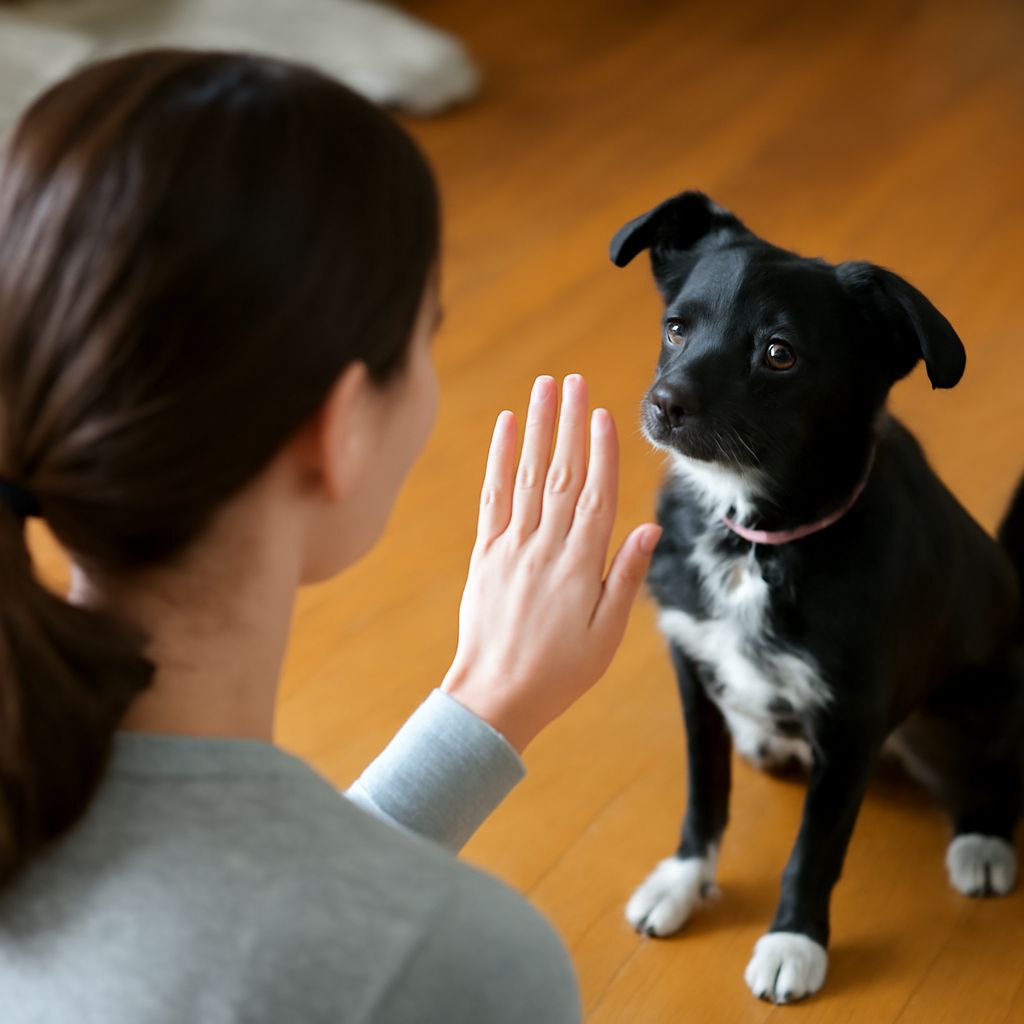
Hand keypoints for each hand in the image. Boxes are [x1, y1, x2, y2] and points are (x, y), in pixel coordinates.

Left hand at [441, 374, 660, 751]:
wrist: (494, 697)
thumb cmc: (559, 673)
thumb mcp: (606, 635)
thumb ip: (626, 577)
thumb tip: (648, 528)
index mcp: (581, 565)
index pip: (595, 495)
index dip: (601, 451)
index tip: (603, 413)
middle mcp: (545, 547)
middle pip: (561, 473)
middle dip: (569, 423)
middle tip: (574, 381)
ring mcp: (511, 547)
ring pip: (527, 476)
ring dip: (536, 428)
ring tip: (543, 388)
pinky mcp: (485, 554)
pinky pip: (492, 498)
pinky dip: (499, 461)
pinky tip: (505, 430)